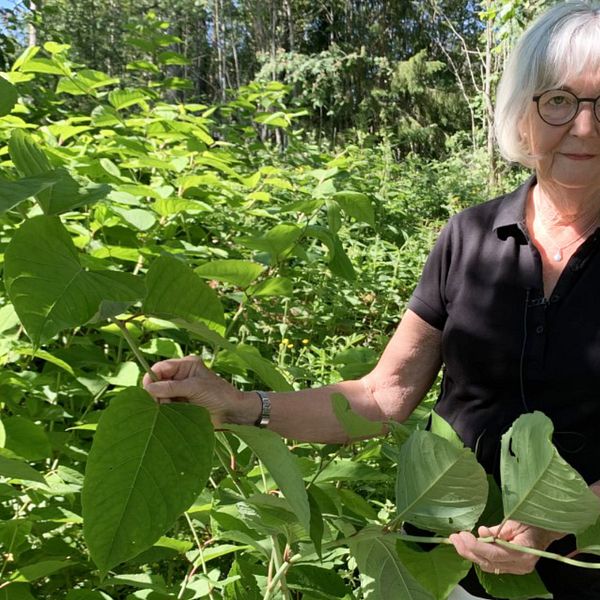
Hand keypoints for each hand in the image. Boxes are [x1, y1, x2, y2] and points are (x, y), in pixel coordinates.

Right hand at [143, 355, 252, 425]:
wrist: (233, 412)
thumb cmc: (218, 394)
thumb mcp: (195, 388)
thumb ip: (172, 387)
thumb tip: (148, 388)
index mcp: (185, 365)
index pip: (160, 368)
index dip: (151, 378)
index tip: (148, 392)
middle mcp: (180, 376)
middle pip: (157, 382)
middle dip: (156, 394)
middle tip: (163, 405)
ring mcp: (180, 390)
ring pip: (159, 396)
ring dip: (162, 404)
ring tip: (172, 410)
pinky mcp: (180, 404)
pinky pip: (166, 406)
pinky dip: (166, 411)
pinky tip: (173, 415)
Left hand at [449, 520, 563, 574]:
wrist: (545, 531)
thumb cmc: (532, 523)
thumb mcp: (515, 521)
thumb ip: (498, 530)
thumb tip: (482, 532)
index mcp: (524, 553)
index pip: (496, 554)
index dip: (478, 546)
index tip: (463, 536)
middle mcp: (520, 565)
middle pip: (489, 562)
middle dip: (468, 550)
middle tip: (454, 537)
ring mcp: (515, 569)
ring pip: (487, 565)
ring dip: (469, 553)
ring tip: (457, 540)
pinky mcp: (510, 568)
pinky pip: (490, 565)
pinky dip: (478, 555)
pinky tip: (468, 545)